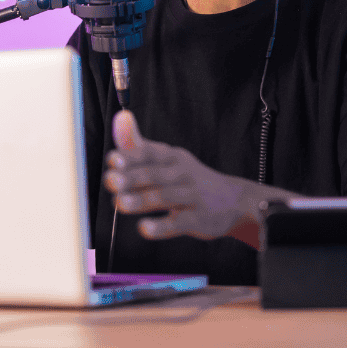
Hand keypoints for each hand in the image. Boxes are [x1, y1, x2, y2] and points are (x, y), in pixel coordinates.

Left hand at [103, 110, 294, 245]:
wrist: (235, 201)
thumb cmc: (190, 180)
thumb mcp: (169, 160)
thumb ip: (140, 145)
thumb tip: (119, 118)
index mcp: (173, 157)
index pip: (150, 153)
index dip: (131, 156)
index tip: (112, 159)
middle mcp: (183, 173)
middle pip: (155, 174)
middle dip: (131, 177)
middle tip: (110, 180)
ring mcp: (192, 196)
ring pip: (164, 197)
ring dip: (141, 199)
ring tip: (120, 203)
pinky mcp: (199, 220)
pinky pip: (179, 223)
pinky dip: (161, 226)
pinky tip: (144, 228)